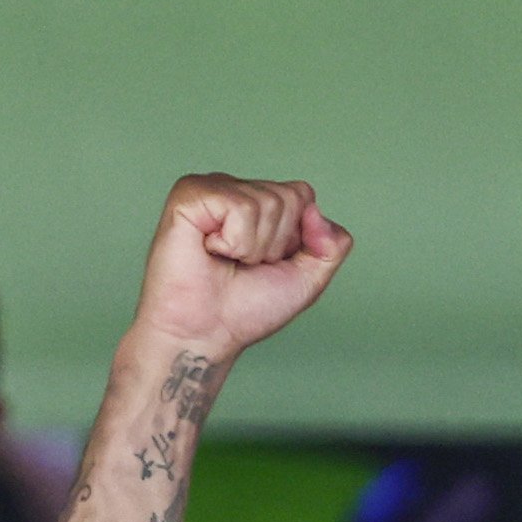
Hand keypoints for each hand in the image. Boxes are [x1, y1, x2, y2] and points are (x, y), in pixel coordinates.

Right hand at [127, 174, 351, 363]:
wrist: (207, 333)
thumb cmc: (247, 308)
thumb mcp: (310, 278)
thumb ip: (333, 244)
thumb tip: (315, 209)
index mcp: (259, 202)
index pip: (302, 194)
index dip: (296, 238)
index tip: (267, 262)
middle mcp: (235, 189)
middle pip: (290, 197)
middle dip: (276, 243)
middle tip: (242, 263)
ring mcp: (210, 189)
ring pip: (267, 202)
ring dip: (253, 246)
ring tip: (226, 259)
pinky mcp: (188, 195)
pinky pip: (239, 206)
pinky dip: (234, 240)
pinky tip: (210, 249)